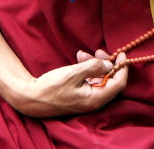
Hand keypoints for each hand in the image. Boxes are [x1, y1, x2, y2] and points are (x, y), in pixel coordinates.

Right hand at [7, 50, 127, 117]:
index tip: (122, 54)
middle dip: (106, 63)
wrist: (30, 97)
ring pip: (98, 79)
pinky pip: (89, 81)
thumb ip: (93, 67)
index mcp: (95, 99)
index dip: (123, 68)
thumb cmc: (51, 86)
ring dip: (94, 64)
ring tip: (82, 54)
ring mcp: (86, 100)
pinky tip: (79, 58)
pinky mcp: (79, 96)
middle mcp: (94, 101)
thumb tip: (109, 64)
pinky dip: (86, 70)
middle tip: (98, 51)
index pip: (119, 84)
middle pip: (110, 81)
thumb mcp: (73, 73)